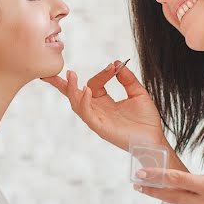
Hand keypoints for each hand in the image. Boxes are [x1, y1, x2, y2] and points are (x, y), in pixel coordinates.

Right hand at [42, 60, 164, 151]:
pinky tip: (87, 90)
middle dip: (61, 84)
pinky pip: (87, 113)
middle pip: (74, 95)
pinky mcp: (100, 127)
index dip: (102, 73)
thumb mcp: (138, 93)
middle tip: (49, 73)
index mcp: (104, 102)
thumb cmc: (146, 121)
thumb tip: (117, 64)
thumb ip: (128, 79)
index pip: (94, 84)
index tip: (114, 65)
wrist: (154, 140)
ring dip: (71, 89)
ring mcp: (97, 119)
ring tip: (71, 75)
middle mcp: (97, 110)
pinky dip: (84, 101)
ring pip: (77, 103)